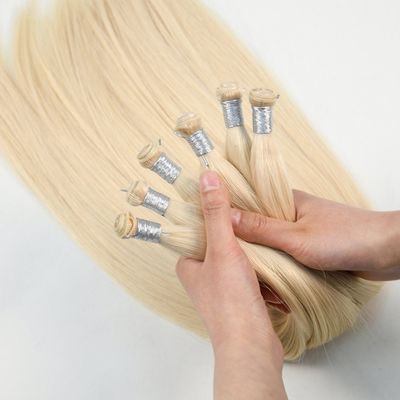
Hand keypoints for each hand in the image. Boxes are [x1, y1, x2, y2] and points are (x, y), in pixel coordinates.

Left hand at [176, 170, 286, 399]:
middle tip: (249, 204)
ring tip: (261, 221)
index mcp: (188, 263)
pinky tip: (270, 247)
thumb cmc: (231, 301)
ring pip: (234, 254)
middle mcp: (200, 274)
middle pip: (216, 239)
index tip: (225, 191)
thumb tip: (207, 177)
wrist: (251, 345)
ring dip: (247, 242)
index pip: (195, 227)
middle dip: (233, 225)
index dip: (209, 208)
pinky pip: (247, 269)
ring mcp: (220, 286)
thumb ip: (216, 213)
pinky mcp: (239, 296)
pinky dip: (256, 259)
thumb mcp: (223, 248)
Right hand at [231, 190, 399, 280]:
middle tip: (217, 256)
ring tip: (235, 269)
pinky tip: (261, 275)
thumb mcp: (296, 237)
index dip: (225, 213)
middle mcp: (288, 214)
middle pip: (254, 224)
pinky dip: (272, 263)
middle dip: (238, 240)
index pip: (245, 202)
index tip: (205, 228)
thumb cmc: (345, 238)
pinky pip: (281, 253)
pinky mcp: (306, 247)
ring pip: (267, 241)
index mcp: (283, 201)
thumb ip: (261, 228)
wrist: (385, 251)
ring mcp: (297, 231)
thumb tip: (225, 216)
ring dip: (256, 254)